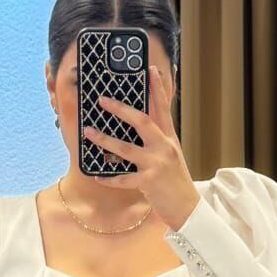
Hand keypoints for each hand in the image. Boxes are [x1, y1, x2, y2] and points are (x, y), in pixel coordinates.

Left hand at [82, 65, 199, 230]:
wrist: (188, 207)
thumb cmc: (175, 180)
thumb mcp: (171, 155)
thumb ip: (157, 140)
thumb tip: (136, 126)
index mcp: (169, 138)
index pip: (163, 108)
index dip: (157, 88)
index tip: (151, 69)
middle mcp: (163, 147)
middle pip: (142, 121)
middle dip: (121, 109)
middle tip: (103, 100)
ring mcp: (156, 164)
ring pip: (126, 148)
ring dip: (105, 140)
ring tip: (88, 132)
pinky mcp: (149, 182)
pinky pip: (123, 179)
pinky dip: (109, 178)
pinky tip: (97, 176)